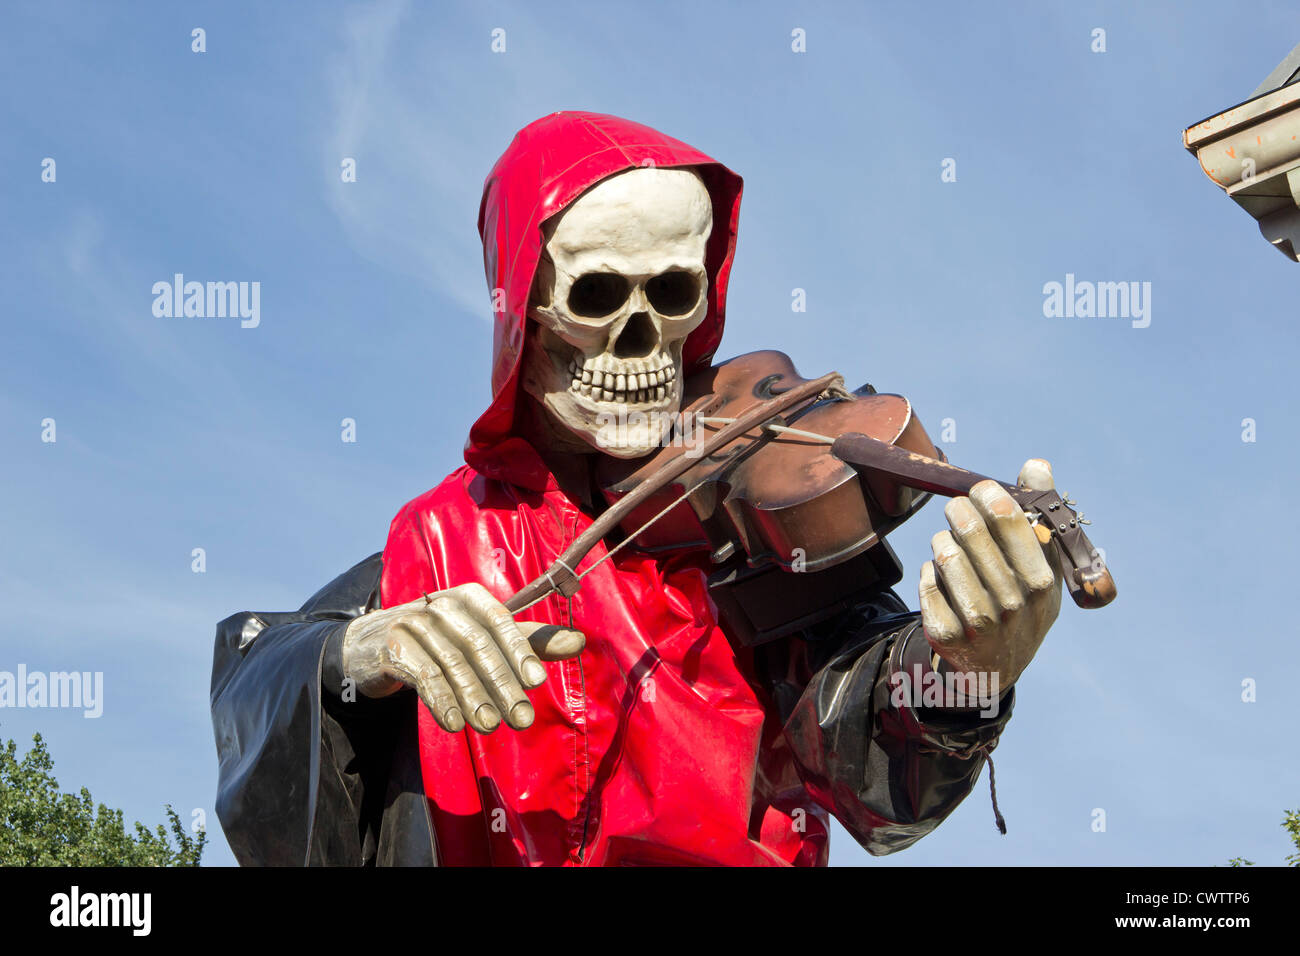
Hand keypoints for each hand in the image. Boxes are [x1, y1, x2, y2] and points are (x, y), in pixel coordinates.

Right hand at [340, 582, 584, 733]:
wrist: (373, 645)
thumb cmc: (441, 641)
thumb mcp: (485, 638)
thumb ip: (529, 642)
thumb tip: (579, 642)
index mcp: (469, 596)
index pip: (499, 620)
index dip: (519, 649)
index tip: (537, 682)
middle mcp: (440, 603)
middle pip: (477, 643)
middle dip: (502, 683)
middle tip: (521, 719)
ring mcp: (412, 623)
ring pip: (450, 662)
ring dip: (474, 697)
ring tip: (491, 727)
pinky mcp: (390, 647)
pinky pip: (421, 675)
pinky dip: (441, 700)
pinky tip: (455, 725)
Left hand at [918, 458, 1062, 688]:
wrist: (997, 668)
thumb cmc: (1023, 604)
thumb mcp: (1043, 567)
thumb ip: (1040, 515)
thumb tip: (1036, 464)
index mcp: (1042, 582)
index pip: (1009, 518)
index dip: (988, 494)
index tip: (979, 490)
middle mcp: (1012, 604)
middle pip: (971, 530)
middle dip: (958, 510)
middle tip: (956, 509)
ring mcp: (978, 622)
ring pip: (944, 552)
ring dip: (943, 540)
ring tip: (950, 544)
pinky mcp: (946, 634)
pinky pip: (926, 579)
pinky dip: (929, 571)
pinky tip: (941, 579)